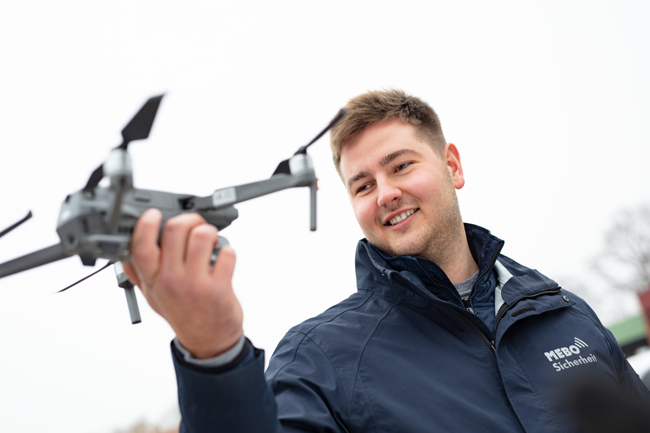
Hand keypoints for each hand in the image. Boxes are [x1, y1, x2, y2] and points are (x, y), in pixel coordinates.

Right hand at [121, 208, 242, 358]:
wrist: (208, 341)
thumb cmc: (182, 313)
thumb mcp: (152, 296)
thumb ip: (137, 274)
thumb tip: (123, 253)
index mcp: (152, 279)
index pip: (140, 247)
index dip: (146, 225)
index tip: (153, 214)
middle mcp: (170, 280)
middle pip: (175, 231)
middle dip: (189, 220)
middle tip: (195, 225)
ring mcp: (195, 284)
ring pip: (202, 236)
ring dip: (210, 232)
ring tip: (210, 242)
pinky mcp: (218, 288)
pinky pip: (226, 253)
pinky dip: (228, 250)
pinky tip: (222, 260)